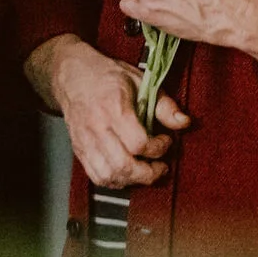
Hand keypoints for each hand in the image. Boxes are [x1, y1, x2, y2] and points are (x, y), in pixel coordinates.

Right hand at [26, 34, 188, 188]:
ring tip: (145, 172)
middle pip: (123, 165)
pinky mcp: (79, 150)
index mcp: (114, 108)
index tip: (166, 141)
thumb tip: (183, 122)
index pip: (138, 143)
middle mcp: (98, 127)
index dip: (158, 148)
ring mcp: (86, 141)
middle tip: (161, 167)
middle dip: (148, 173)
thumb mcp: (141, 81)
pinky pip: (96, 176)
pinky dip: (114, 181)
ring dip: (132, 180)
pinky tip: (127, 173)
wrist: (74, 75)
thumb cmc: (108, 76)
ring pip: (108, 176)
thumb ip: (163, 104)